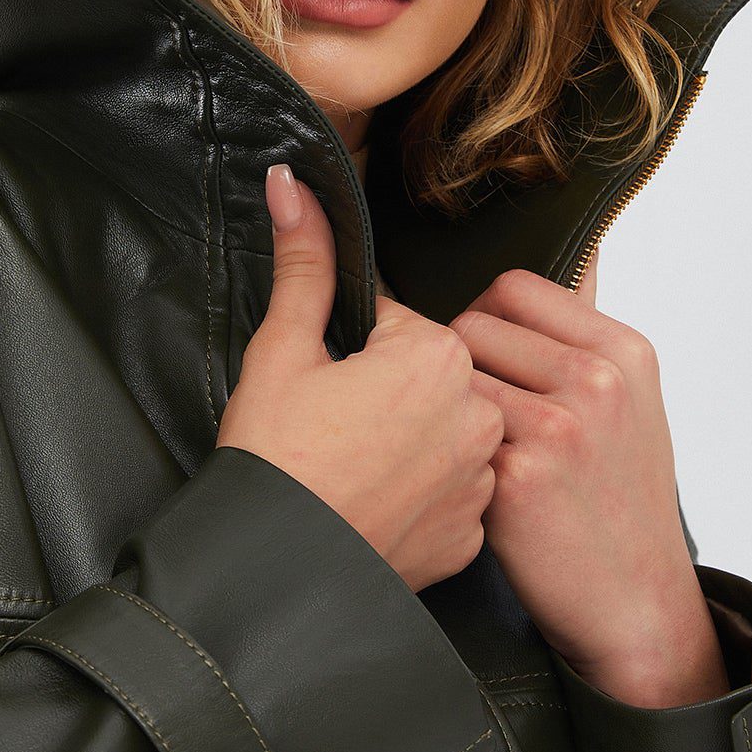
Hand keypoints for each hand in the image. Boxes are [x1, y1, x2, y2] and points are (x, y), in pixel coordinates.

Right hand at [217, 165, 504, 591]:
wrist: (270, 567)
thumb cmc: (273, 460)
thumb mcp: (281, 350)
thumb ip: (304, 263)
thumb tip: (293, 184)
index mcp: (437, 355)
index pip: (397, 326)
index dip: (349, 354)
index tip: (321, 391)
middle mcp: (478, 413)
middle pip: (428, 379)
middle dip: (384, 395)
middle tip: (331, 432)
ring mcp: (481, 478)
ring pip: (444, 436)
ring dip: (407, 445)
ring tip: (353, 471)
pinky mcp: (472, 534)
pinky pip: (451, 495)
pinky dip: (418, 498)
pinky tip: (375, 506)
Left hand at [448, 249, 726, 701]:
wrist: (635, 601)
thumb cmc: (620, 503)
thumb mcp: (630, 406)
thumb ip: (582, 343)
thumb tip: (540, 278)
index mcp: (623, 351)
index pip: (514, 287)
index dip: (481, 317)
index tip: (477, 355)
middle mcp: (596, 380)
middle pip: (471, 326)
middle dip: (456, 365)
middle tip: (465, 412)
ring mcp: (557, 427)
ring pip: (449, 378)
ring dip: (442, 410)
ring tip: (463, 449)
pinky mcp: (517, 476)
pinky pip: (443, 435)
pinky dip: (441, 457)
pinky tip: (461, 483)